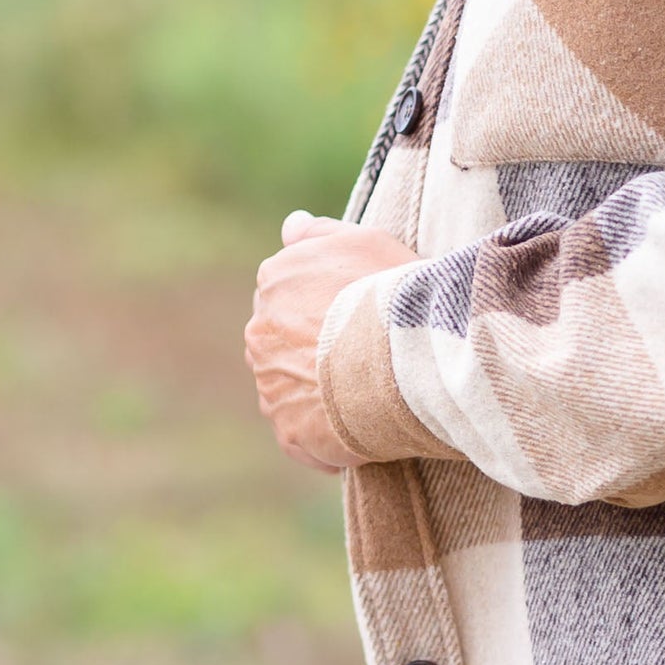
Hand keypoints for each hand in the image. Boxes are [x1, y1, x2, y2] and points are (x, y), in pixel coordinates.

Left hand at [245, 212, 419, 473]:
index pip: (291, 295)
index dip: (329, 308)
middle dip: (317, 352)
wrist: (405, 355)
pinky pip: (308, 438)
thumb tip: (289, 226)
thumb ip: (321, 234)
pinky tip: (368, 429)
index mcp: (275, 282)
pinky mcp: (289, 432)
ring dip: (323, 394)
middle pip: (286, 343)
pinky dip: (331, 438)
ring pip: (294, 391)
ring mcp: (271, 386)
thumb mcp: (366, 242)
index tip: (361, 318)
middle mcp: (260, 333)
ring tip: (373, 395)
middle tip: (368, 357)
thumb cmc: (391, 292)